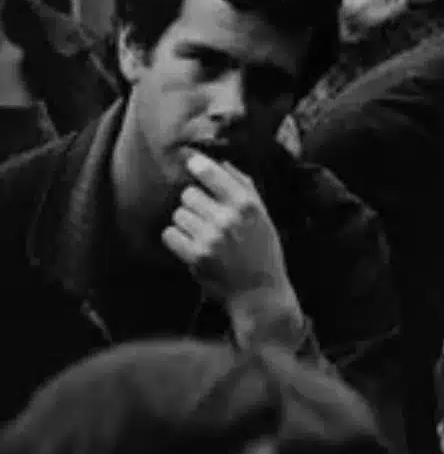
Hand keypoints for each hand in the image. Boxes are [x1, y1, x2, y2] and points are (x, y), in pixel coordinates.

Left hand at [163, 150, 296, 311]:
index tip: (192, 163)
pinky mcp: (196, 256)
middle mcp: (228, 218)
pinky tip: (191, 246)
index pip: (210, 172)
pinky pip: (169, 234)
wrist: (259, 292)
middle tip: (207, 217)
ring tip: (203, 235)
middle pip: (188, 194)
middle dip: (194, 204)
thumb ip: (244, 188)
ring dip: (186, 223)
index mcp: (247, 205)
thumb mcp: (263, 216)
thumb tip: (221, 162)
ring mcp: (211, 237)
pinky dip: (177, 239)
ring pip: (178, 215)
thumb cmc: (263, 251)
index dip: (197, 165)